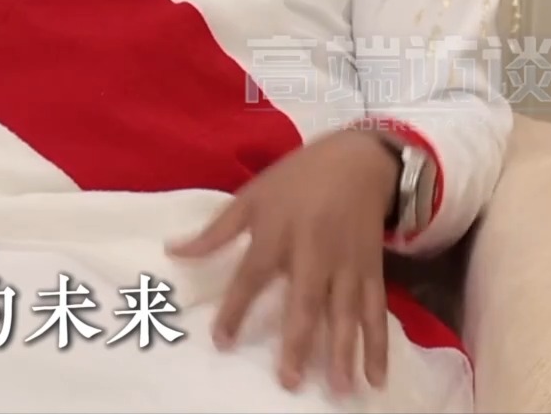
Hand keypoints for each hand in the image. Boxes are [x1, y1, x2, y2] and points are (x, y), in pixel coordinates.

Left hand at [168, 129, 400, 393]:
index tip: (221, 341)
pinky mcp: (373, 271)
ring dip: (344, 353)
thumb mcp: (251, 195)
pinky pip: (376, 312)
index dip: (236, 308)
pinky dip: (378, 345)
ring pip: (346, 313)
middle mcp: (314, 252)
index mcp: (278, 232)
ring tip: (340, 390)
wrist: (357, 161)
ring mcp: (347, 264)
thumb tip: (172, 251)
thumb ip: (214, 231)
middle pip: (306, 301)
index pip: (252, 276)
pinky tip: (376, 378)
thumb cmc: (296, 180)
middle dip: (299, 342)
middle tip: (290, 380)